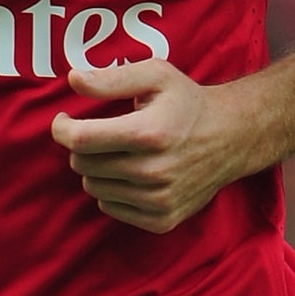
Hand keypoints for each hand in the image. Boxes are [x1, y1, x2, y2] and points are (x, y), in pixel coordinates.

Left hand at [50, 56, 259, 231]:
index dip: (62, 128)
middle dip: (83, 147)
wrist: (232, 138)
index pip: (81, 140)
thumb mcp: (156, 76)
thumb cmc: (188, 102)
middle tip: (100, 134)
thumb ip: (111, 78)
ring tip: (119, 152)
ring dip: (97, 170)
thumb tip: (73, 79)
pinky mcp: (162, 219)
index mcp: (149, 133)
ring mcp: (159, 200)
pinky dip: (112, 191)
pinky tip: (131, 174)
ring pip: (94, 188)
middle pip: (84, 165)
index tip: (64, 120)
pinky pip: (111, 208)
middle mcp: (154, 171)